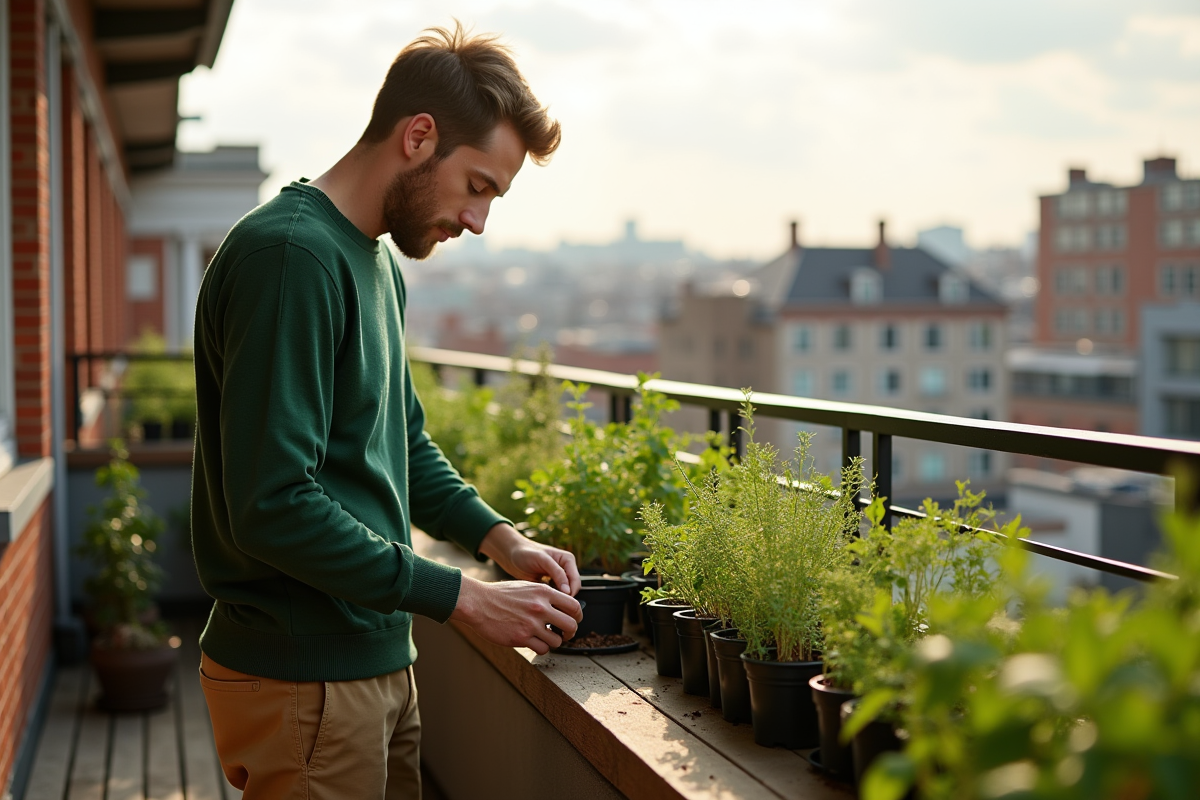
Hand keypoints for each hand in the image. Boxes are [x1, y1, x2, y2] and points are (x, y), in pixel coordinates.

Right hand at [450, 576, 582, 654]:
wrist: (479, 602)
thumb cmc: (500, 595)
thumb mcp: (527, 587)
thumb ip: (545, 596)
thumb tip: (562, 606)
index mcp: (544, 592)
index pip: (574, 605)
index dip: (577, 616)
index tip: (574, 620)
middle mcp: (540, 607)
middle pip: (571, 625)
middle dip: (570, 632)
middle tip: (564, 634)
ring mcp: (531, 623)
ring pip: (557, 640)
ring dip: (554, 642)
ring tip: (545, 638)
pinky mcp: (521, 637)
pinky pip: (543, 649)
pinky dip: (541, 648)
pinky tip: (534, 642)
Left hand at [479, 523, 580, 596]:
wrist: (511, 555)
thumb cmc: (525, 553)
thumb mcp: (542, 559)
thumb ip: (557, 572)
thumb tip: (567, 590)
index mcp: (568, 560)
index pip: (575, 581)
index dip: (570, 592)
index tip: (559, 600)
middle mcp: (565, 569)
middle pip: (572, 589)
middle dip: (564, 598)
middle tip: (551, 605)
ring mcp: (557, 578)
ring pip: (564, 594)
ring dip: (556, 599)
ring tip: (545, 602)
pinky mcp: (549, 585)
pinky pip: (554, 596)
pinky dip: (550, 599)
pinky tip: (541, 600)